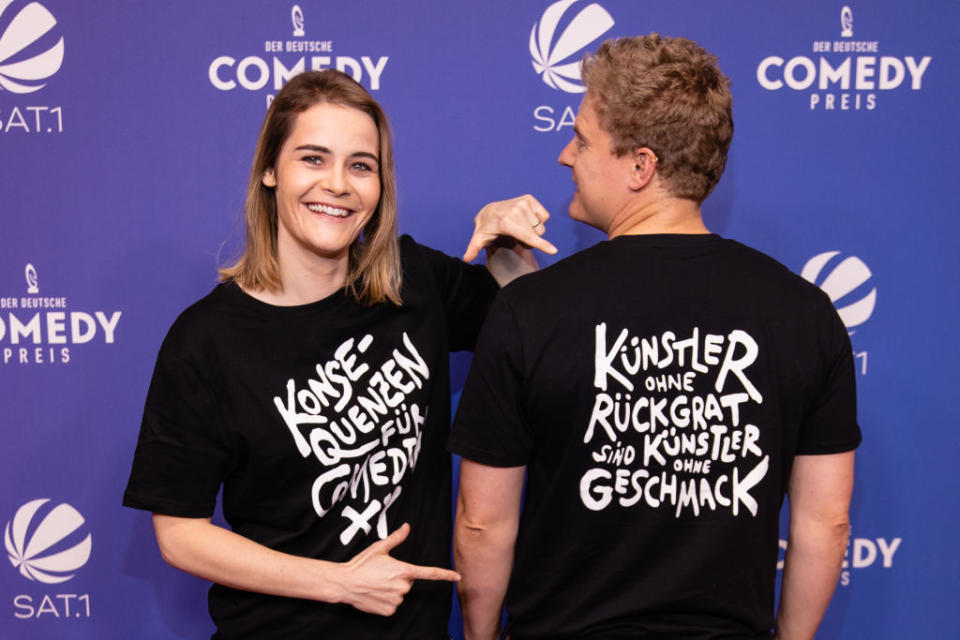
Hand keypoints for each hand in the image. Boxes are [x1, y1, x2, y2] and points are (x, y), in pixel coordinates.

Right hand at [334, 523, 460, 615]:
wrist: (345, 583)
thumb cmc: (361, 564)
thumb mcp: (379, 548)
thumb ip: (396, 538)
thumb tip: (407, 527)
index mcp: (403, 570)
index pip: (429, 573)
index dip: (445, 575)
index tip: (458, 577)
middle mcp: (403, 586)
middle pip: (408, 582)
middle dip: (399, 577)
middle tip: (383, 574)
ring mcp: (396, 600)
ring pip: (400, 594)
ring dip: (392, 589)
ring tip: (377, 583)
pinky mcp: (389, 611)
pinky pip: (393, 605)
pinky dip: (386, 601)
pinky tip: (375, 594)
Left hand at [463, 195, 557, 261]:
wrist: (489, 210)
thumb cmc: (486, 228)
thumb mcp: (479, 239)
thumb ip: (474, 249)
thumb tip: (466, 259)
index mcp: (507, 222)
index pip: (527, 236)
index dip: (541, 245)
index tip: (554, 251)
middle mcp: (517, 211)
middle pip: (537, 234)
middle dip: (530, 239)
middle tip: (516, 235)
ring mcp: (524, 203)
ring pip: (541, 226)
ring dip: (533, 230)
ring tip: (519, 227)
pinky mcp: (529, 198)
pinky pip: (545, 216)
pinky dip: (538, 219)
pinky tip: (525, 219)